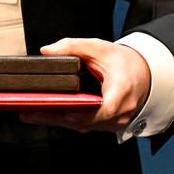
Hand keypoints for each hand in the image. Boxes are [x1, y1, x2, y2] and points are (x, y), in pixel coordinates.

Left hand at [23, 38, 149, 133]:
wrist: (143, 76)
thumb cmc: (124, 63)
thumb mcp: (100, 48)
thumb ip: (73, 46)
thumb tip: (47, 51)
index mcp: (123, 90)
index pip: (106, 108)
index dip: (85, 112)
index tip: (65, 109)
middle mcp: (120, 112)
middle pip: (86, 121)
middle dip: (57, 116)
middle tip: (30, 110)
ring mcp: (114, 123)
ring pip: (82, 126)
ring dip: (56, 120)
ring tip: (29, 112)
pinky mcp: (106, 126)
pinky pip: (84, 126)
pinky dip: (64, 120)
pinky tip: (45, 114)